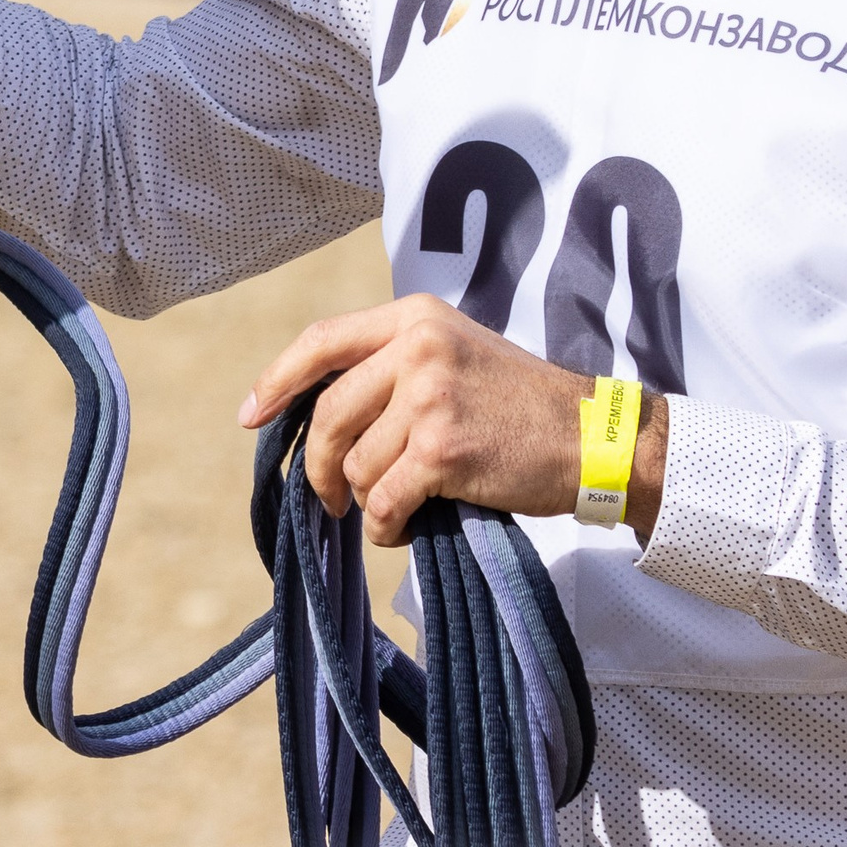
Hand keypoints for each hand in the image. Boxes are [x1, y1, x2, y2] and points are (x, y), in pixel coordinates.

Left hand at [240, 295, 667, 546]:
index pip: (321, 341)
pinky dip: (384, 524)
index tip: (251, 414)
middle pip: (331, 413)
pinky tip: (401, 529)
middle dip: (319, 465)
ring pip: (358, 462)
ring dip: (364, 499)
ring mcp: (429, 396)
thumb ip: (393, 363)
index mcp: (412, 318)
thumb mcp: (453, 352)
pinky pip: (385, 497)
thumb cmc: (520, 403)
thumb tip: (322, 410)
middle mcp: (415, 348)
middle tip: (326, 497)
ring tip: (392, 509)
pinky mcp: (444, 449)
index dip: (278, 380)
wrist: (595, 438)